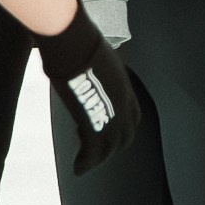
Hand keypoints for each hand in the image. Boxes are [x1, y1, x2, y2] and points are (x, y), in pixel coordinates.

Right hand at [36, 2, 137, 174]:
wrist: (72, 39)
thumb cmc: (76, 36)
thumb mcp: (92, 49)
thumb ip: (91, 57)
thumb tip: (76, 39)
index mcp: (123, 83)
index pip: (133, 114)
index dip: (125, 128)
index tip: (112, 134)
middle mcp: (122, 99)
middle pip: (125, 134)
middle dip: (113, 147)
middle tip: (97, 154)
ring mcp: (109, 110)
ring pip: (110, 145)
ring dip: (98, 159)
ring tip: (85, 165)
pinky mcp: (93, 119)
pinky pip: (94, 149)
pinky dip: (87, 162)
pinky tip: (78, 167)